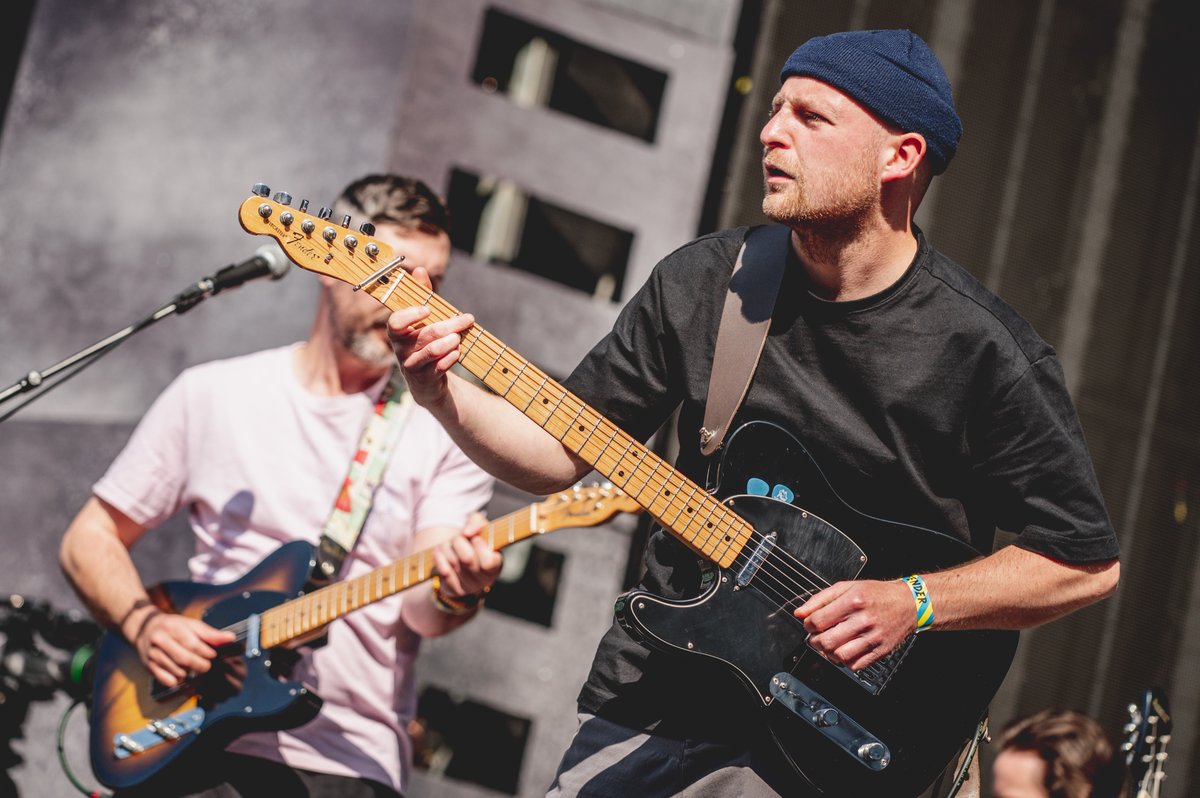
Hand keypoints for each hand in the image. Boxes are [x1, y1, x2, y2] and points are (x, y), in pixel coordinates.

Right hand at [131, 610, 236, 687]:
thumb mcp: (191, 624)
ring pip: (177, 671)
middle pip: (185, 659)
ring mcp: (152, 654)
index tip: (213, 655)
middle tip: (206, 665)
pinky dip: (178, 679)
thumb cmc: (174, 626)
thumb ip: (210, 633)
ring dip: (190, 673)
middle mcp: (159, 640)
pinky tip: (182, 673)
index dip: (206, 652)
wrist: (146, 628)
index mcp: (172, 627)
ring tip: (194, 667)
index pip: (192, 644)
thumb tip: (231, 638)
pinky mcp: (149, 667)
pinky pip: (167, 680)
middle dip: (201, 665)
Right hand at [386, 266, 475, 407]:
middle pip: (426, 334)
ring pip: (433, 351)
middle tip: (467, 318)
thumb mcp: (422, 320)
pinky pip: (440, 366)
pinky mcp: (425, 379)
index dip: (410, 316)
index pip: (394, 324)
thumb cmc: (424, 343)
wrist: (428, 381)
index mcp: (398, 333)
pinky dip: (451, 357)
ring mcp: (412, 366)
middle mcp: (401, 350)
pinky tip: (457, 352)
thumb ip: (421, 296)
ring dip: (451, 341)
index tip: (427, 310)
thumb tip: (419, 270)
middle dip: (450, 324)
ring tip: (459, 337)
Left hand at [431, 512, 502, 599]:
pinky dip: (439, 557)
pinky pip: (442, 571)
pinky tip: (441, 552)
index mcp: (497, 565)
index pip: (489, 562)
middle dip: (458, 541)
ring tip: (449, 544)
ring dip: (447, 547)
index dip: (479, 546)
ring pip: (453, 562)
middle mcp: (485, 579)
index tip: (475, 538)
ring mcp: (469, 587)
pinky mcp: (454, 590)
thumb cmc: (473, 540)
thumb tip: (467, 532)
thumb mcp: (479, 526)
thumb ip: (477, 522)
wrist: (459, 558)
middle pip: (467, 559)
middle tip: (458, 537)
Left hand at [794, 580, 916, 670]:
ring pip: (839, 655)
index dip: (808, 624)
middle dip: (814, 641)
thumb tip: (800, 613)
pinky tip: (845, 650)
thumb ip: (820, 599)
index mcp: (853, 600)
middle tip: (817, 637)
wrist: (908, 603)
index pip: (818, 620)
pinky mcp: (880, 650)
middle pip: (826, 641)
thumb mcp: (847, 587)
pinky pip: (855, 665)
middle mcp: (863, 619)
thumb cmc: (877, 594)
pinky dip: (844, 661)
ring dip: (828, 653)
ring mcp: (873, 637)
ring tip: (830, 644)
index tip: (810, 624)